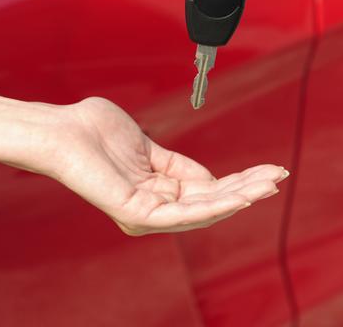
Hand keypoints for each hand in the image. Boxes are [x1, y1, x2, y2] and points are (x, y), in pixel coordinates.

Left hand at [0, 92, 288, 234]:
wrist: (63, 129)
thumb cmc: (96, 131)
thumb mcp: (149, 147)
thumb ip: (178, 166)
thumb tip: (210, 179)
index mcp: (156, 192)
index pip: (206, 191)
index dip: (238, 181)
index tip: (267, 170)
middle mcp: (153, 207)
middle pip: (210, 202)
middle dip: (247, 189)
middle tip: (279, 176)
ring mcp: (145, 213)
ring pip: (202, 210)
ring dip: (239, 197)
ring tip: (269, 184)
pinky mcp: (136, 213)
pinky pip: (183, 213)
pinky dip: (215, 204)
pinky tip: (240, 195)